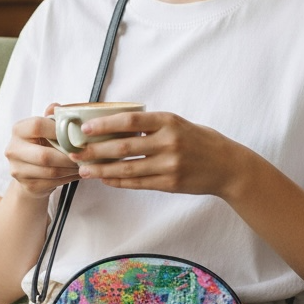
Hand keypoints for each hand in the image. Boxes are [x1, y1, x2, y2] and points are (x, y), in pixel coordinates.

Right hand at [4, 105, 79, 198]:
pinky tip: (77, 172)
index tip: (75, 133)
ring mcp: (18, 170)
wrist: (29, 173)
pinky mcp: (27, 185)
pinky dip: (69, 177)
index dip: (58, 129)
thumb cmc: (41, 145)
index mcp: (18, 130)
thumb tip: (58, 107)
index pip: (37, 125)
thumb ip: (52, 118)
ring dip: (71, 168)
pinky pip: (53, 182)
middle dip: (68, 156)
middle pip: (44, 155)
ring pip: (51, 171)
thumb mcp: (45, 129)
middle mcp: (13, 149)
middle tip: (84, 154)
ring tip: (84, 163)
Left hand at [74, 110, 240, 198]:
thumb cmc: (200, 141)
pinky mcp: (170, 183)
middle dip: (95, 150)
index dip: (105, 124)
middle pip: (123, 146)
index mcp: (168, 121)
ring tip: (84, 170)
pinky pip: (138, 183)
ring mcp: (170, 165)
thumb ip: (151, 124)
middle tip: (75, 152)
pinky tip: (105, 179)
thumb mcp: (178, 124)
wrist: (227, 166)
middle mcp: (168, 142)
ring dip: (102, 170)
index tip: (85, 128)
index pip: (130, 120)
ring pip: (127, 168)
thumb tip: (116, 125)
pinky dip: (119, 181)